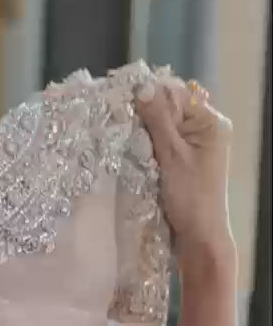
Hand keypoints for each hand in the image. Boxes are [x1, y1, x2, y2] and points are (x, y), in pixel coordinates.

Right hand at [134, 74, 235, 272]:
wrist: (198, 238)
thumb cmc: (190, 197)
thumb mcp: (171, 155)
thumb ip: (158, 120)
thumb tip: (142, 87)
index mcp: (210, 123)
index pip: (176, 93)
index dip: (149, 93)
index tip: (119, 96)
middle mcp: (205, 129)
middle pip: (170, 107)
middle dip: (144, 111)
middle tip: (116, 115)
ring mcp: (195, 146)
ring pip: (163, 125)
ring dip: (143, 129)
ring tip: (120, 131)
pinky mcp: (183, 160)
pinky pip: (162, 142)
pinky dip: (147, 143)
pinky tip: (131, 147)